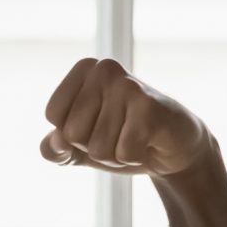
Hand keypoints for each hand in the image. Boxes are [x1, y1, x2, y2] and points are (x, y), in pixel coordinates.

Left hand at [40, 57, 210, 175]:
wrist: (173, 149)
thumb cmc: (122, 140)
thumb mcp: (80, 149)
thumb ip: (54, 150)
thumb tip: (54, 142)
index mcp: (85, 69)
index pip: (53, 114)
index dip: (72, 134)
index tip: (98, 125)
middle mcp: (104, 69)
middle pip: (72, 133)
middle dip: (94, 147)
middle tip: (120, 134)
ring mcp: (128, 85)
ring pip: (97, 148)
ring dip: (115, 155)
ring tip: (134, 138)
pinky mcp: (149, 107)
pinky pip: (123, 153)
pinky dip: (133, 158)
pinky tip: (148, 142)